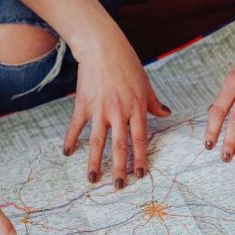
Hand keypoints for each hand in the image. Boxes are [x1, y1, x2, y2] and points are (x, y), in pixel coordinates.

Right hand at [63, 35, 169, 188]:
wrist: (102, 48)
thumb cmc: (127, 64)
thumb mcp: (145, 83)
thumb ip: (153, 102)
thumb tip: (166, 113)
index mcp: (136, 108)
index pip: (140, 139)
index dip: (140, 158)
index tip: (140, 175)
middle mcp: (119, 112)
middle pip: (119, 146)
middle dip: (119, 168)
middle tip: (118, 186)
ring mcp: (100, 109)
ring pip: (98, 142)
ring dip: (95, 162)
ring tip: (93, 179)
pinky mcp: (83, 104)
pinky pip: (76, 126)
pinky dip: (71, 139)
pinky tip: (67, 152)